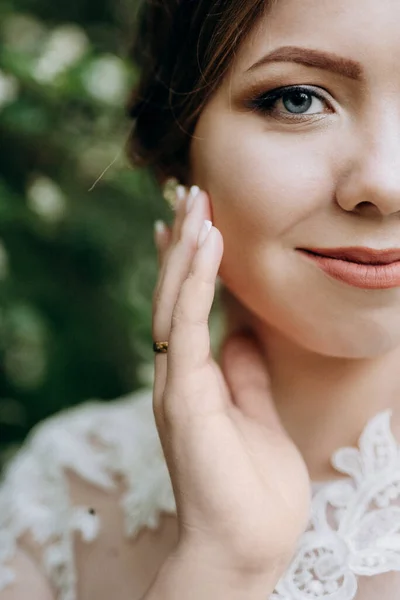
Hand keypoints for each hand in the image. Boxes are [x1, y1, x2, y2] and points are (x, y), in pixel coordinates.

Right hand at [152, 185, 310, 579]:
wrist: (245, 545)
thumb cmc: (252, 487)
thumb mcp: (255, 412)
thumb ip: (244, 372)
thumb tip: (242, 335)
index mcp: (195, 379)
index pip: (187, 308)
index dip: (189, 265)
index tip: (194, 227)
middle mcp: (177, 375)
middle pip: (174, 295)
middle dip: (182, 245)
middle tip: (189, 197)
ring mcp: (176, 383)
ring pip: (174, 300)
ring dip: (185, 250)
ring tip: (194, 204)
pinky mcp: (185, 393)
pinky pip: (187, 324)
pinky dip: (194, 282)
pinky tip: (203, 245)